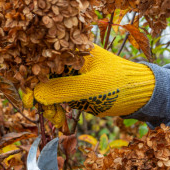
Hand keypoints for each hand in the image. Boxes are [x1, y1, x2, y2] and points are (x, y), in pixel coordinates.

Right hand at [34, 45, 153, 116]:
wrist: (140, 93)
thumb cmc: (118, 85)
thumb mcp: (90, 88)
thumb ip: (62, 89)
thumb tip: (35, 93)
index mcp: (74, 49)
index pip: (44, 61)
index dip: (31, 80)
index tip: (29, 101)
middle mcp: (71, 58)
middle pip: (43, 75)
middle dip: (41, 97)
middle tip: (45, 115)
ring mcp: (73, 72)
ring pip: (50, 88)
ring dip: (49, 105)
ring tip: (58, 121)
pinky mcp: (77, 85)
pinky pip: (60, 95)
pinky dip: (58, 108)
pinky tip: (60, 120)